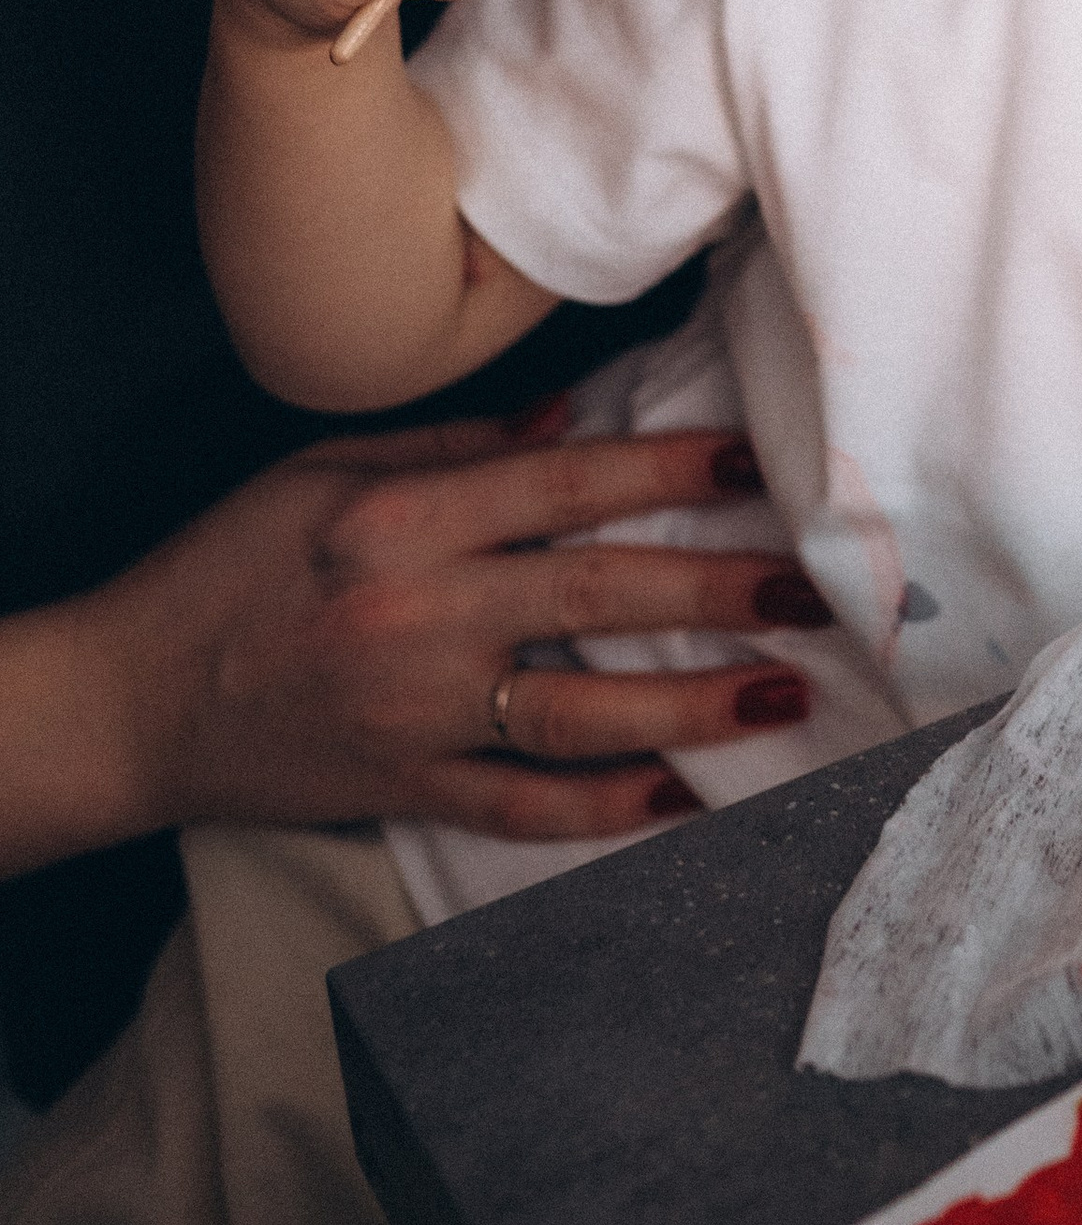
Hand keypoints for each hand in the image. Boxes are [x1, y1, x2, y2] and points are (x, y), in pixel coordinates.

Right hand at [43, 420, 826, 861]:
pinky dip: (605, 807)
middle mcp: (418, 615)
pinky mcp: (403, 791)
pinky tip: (682, 798)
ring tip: (781, 691)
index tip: (754, 456)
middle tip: (811, 584)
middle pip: (594, 592)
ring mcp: (414, 714)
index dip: (666, 466)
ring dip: (689, 704)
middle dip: (714, 586)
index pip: (562, 485)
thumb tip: (572, 416)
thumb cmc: (226, 567)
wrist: (127, 703)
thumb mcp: (320, 471)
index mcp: (400, 521)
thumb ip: (452, 451)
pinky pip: (522, 805)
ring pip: (578, 711)